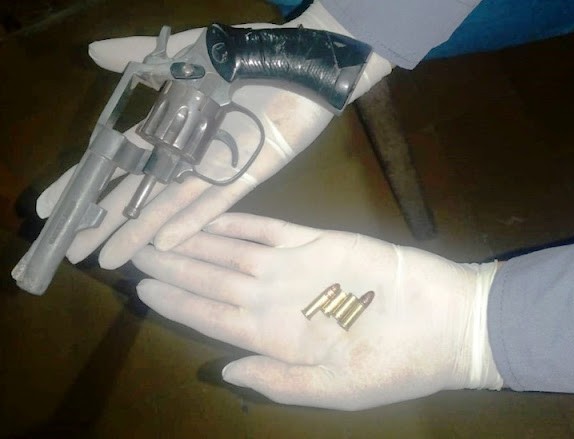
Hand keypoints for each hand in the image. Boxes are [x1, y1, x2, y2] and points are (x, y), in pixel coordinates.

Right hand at [36, 1, 391, 268]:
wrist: (296, 59)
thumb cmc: (242, 56)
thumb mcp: (181, 55)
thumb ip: (138, 60)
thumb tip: (92, 54)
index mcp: (167, 127)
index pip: (115, 163)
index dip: (84, 185)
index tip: (50, 211)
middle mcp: (184, 153)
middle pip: (135, 192)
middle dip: (101, 221)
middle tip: (70, 251)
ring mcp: (214, 165)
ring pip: (167, 205)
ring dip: (137, 232)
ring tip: (107, 259)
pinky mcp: (246, 171)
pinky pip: (214, 201)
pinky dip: (189, 221)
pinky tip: (162, 244)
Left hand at [132, 213, 502, 409]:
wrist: (447, 324)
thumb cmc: (396, 365)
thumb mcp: (338, 390)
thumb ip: (280, 381)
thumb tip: (224, 370)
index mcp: (277, 338)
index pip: (214, 318)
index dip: (178, 304)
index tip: (143, 289)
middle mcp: (278, 300)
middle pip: (214, 279)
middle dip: (175, 265)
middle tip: (134, 249)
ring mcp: (296, 267)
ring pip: (233, 250)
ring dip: (197, 241)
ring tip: (160, 230)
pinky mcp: (319, 240)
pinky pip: (271, 227)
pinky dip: (239, 221)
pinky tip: (210, 216)